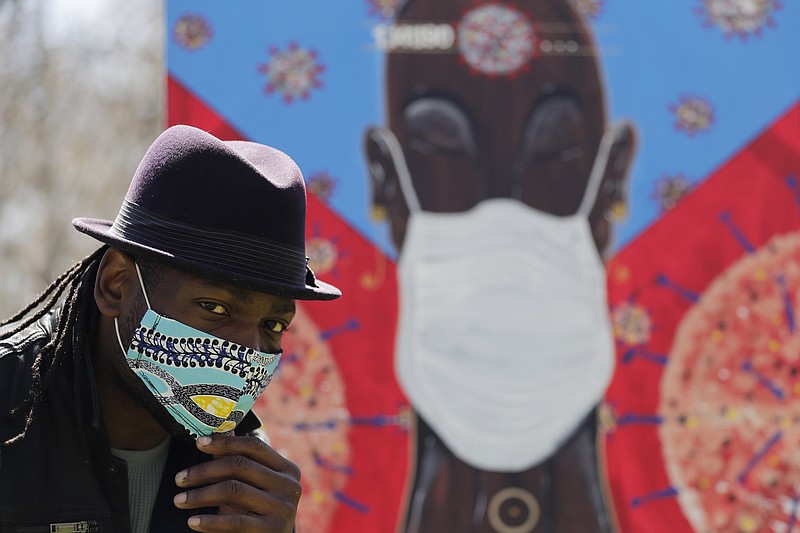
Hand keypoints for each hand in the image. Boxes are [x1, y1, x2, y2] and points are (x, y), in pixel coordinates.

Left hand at [173, 434, 300, 531]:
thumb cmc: (258, 513)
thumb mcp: (252, 486)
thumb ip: (240, 461)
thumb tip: (220, 431)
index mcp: (287, 469)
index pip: (254, 446)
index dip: (225, 442)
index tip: (199, 443)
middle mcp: (289, 486)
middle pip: (240, 466)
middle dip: (204, 470)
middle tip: (180, 478)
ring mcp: (283, 508)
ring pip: (233, 490)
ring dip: (200, 495)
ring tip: (180, 499)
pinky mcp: (271, 530)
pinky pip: (234, 521)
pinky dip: (209, 521)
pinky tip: (192, 521)